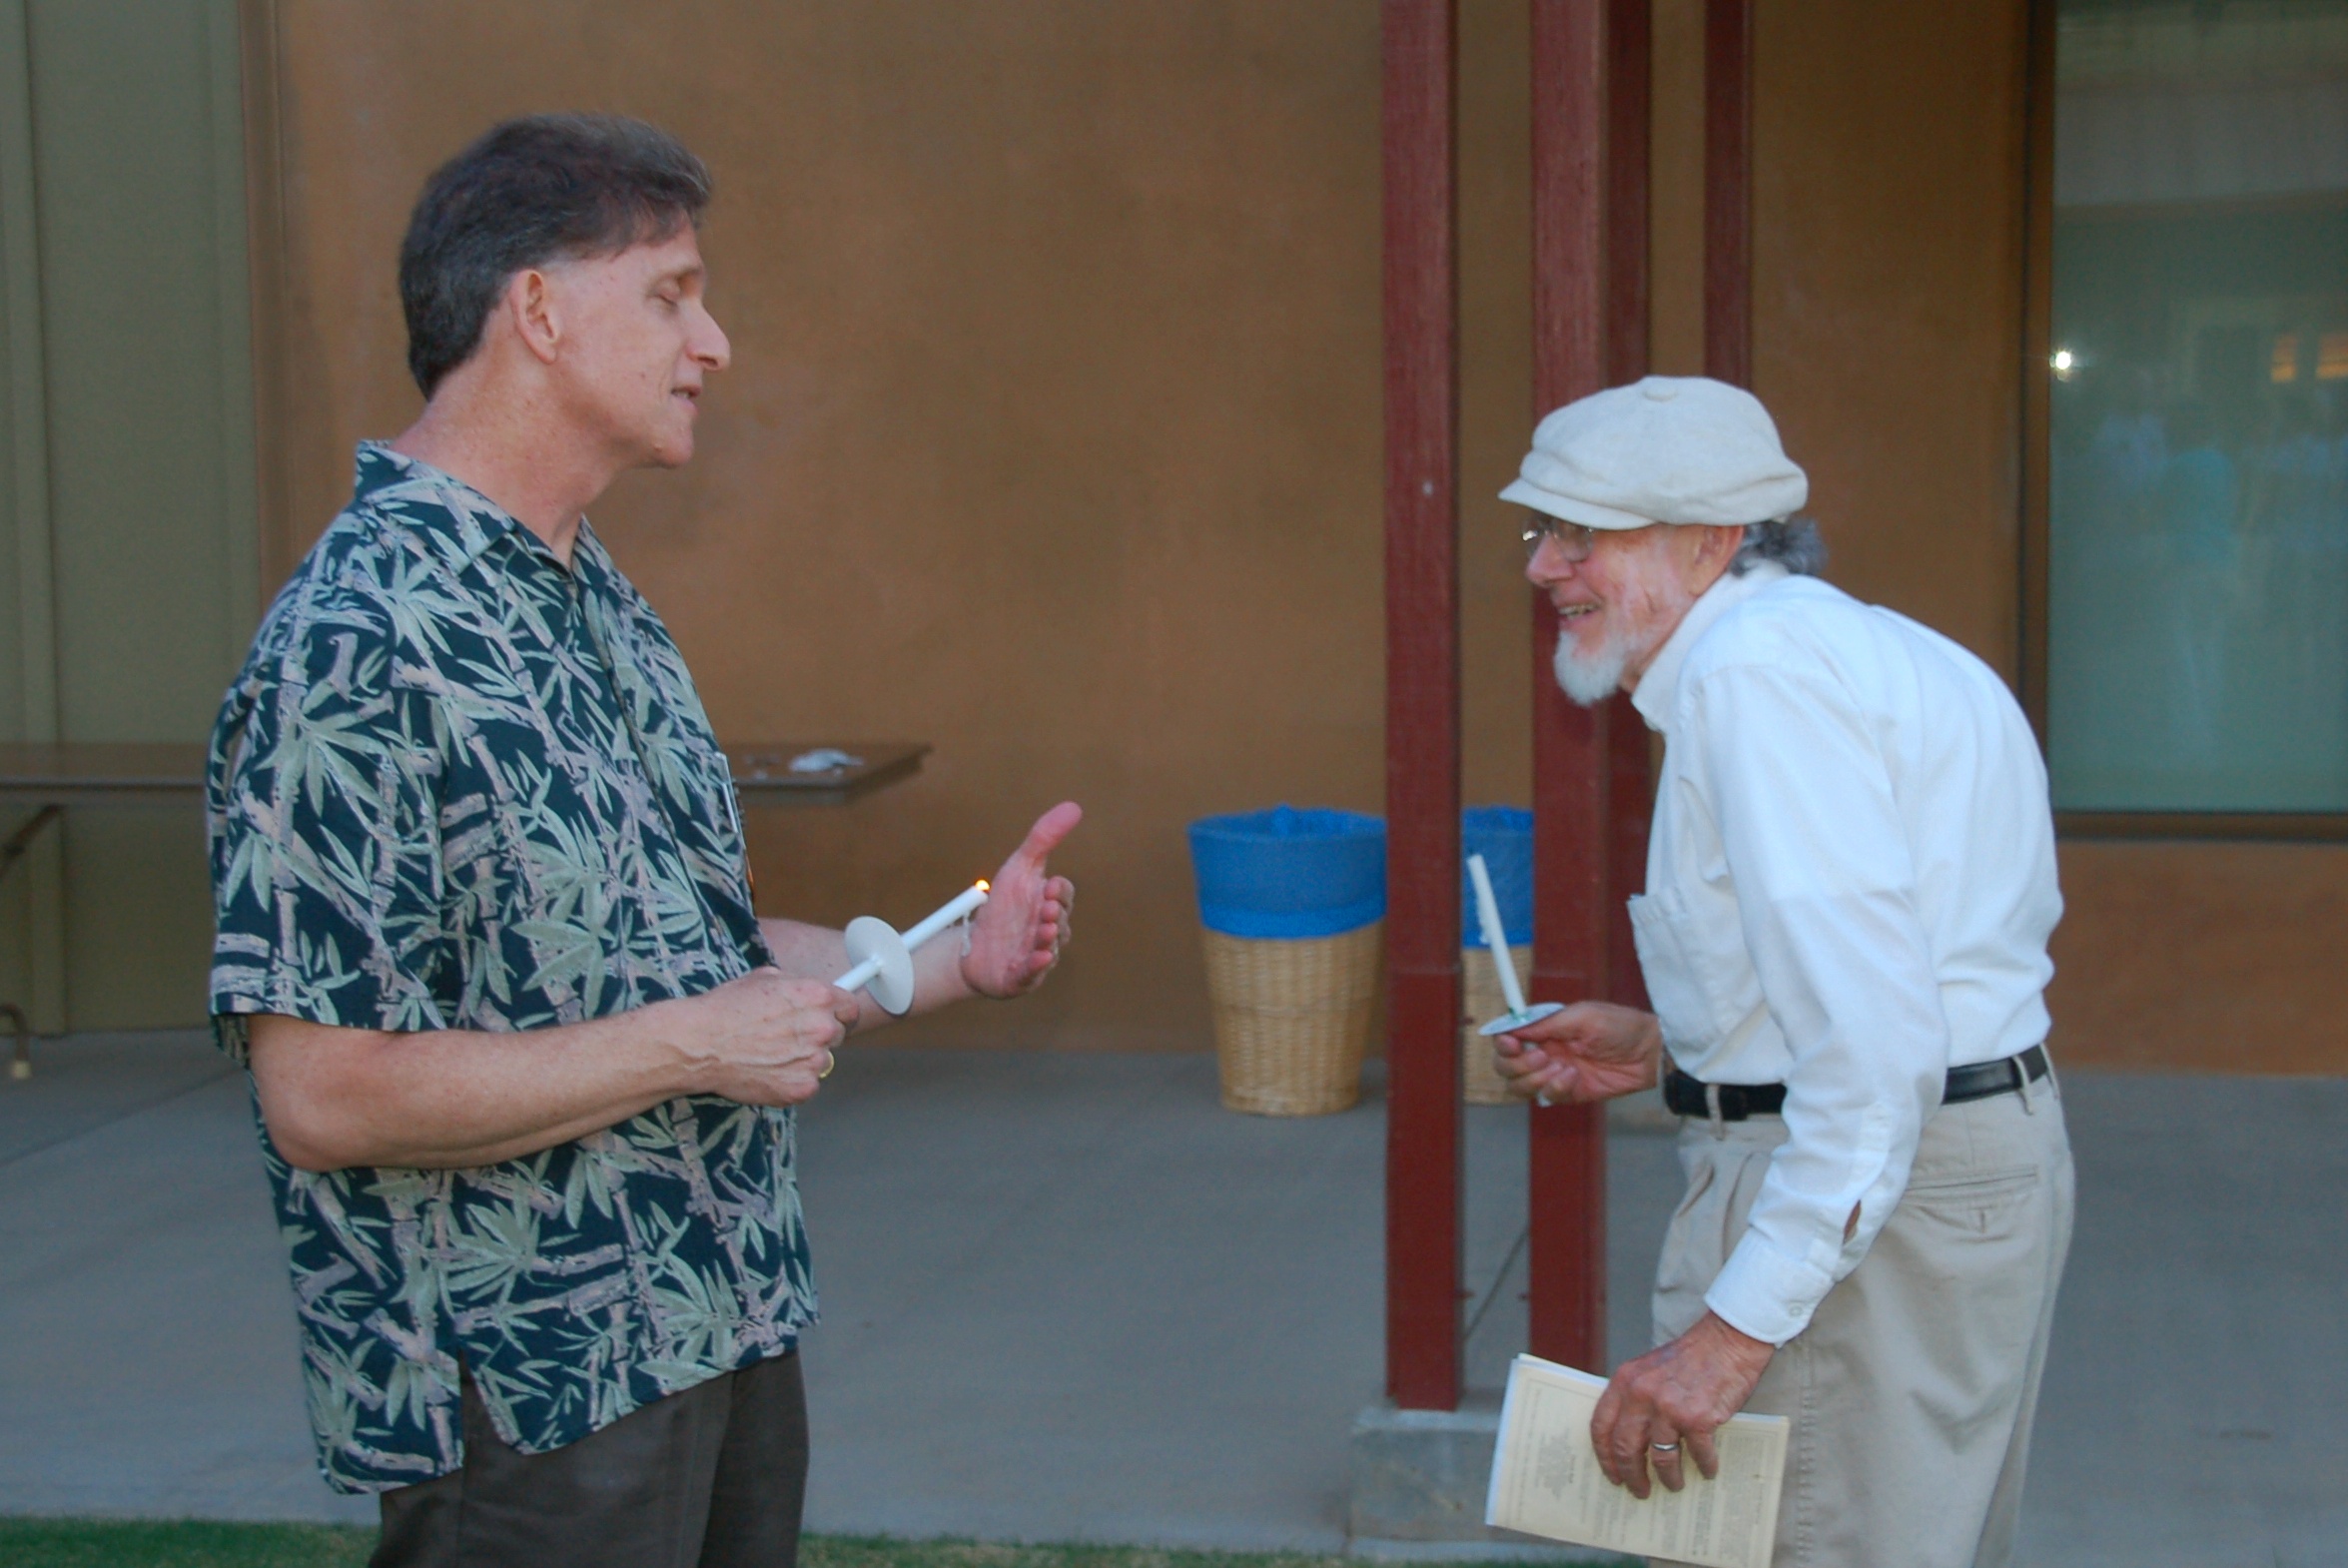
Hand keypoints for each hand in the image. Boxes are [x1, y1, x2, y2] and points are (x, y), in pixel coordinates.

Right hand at [680, 968, 858, 1105]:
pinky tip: (768, 1072)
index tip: (833, 1019)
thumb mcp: (765, 979)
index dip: (839, 1014)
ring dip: (804, 1060)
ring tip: (770, 1055)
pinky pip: (807, 1084)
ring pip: (822, 1062)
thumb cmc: (726, 1009)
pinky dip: (792, 1081)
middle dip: (818, 1036)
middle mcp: (822, 1027)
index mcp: (818, 996)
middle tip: (788, 1038)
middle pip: (837, 1035)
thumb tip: (810, 991)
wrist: (701, 1044)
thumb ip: (797, 986)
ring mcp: (814, 1061)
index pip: (851, 1007)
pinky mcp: (802, 1088)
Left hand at [961, 802, 1081, 997]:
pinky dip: (1035, 968)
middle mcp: (1047, 930)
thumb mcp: (1018, 868)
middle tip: (1046, 907)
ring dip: (1048, 940)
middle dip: (1055, 914)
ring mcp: (1036, 955)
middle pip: (1059, 922)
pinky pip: (1032, 974)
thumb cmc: (1001, 908)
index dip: (1060, 891)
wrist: (972, 948)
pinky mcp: (1021, 977)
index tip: (1050, 885)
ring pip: (1049, 949)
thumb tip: (1073, 807)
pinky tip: (1036, 958)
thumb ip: (1043, 839)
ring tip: (1043, 931)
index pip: (1063, 895)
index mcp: (1048, 904)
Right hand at [1491, 1001, 1661, 1104]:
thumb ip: (1546, 1024)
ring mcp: (1554, 1074)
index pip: (1507, 1039)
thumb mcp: (1582, 1017)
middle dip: (1516, 1065)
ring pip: (1520, 1086)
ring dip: (1534, 1078)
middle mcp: (1543, 1052)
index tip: (1512, 1044)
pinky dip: (1555, 1088)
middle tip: (1541, 1058)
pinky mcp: (1568, 1093)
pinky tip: (1574, 1077)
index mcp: (1544, 1030)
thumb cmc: (1619, 1026)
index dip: (1503, 1043)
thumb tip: (1513, 1028)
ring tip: (1561, 1067)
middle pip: (1505, 1066)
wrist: (1649, 1052)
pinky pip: (1547, 1097)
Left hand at [1591, 1312, 1774, 1496]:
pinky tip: (1706, 1470)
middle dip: (1631, 1475)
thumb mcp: (1649, 1370)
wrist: (1727, 1341)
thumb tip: (1630, 1441)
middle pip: (1626, 1448)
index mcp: (1625, 1382)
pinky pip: (1697, 1454)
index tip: (1612, 1474)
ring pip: (1660, 1458)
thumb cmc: (1691, 1357)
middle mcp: (1642, 1395)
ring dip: (1668, 1478)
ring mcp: (1669, 1407)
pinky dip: (1703, 1466)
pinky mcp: (1698, 1418)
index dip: (1604, 1456)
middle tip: (1639, 1490)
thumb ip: (1635, 1398)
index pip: (1601, 1426)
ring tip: (1674, 1485)